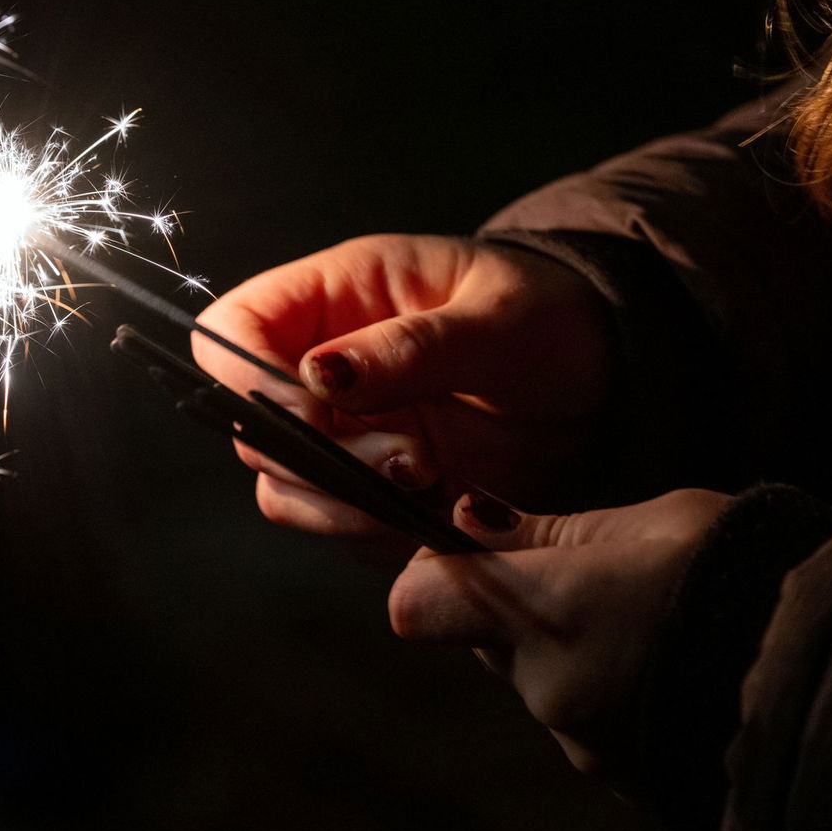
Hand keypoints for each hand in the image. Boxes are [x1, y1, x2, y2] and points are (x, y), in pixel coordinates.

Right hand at [192, 234, 614, 550]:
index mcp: (333, 295)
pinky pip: (346, 529)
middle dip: (317, 458)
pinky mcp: (374, 488)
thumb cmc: (549, 317)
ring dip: (346, 506)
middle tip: (412, 461)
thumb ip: (412, 345)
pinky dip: (385, 535)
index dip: (248, 379)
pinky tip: (446, 511)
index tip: (319, 415)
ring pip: (287, 490)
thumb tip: (320, 373)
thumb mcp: (497, 316)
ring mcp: (344, 432)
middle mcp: (321, 367)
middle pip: (250, 427)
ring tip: (432, 487)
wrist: (601, 376)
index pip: (230, 331)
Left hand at [389, 487, 731, 777]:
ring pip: (544, 683)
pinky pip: (592, 724)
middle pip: (489, 643)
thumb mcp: (645, 523)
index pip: (420, 602)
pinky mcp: (628, 779)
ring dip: (576, 652)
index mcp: (543, 610)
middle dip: (522, 608)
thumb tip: (467, 519)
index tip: (483, 545)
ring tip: (660, 622)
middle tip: (601, 575)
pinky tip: (676, 668)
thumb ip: (544, 532)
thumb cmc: (746, 569)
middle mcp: (549, 688)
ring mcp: (588, 743)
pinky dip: (618, 694)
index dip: (439, 573)